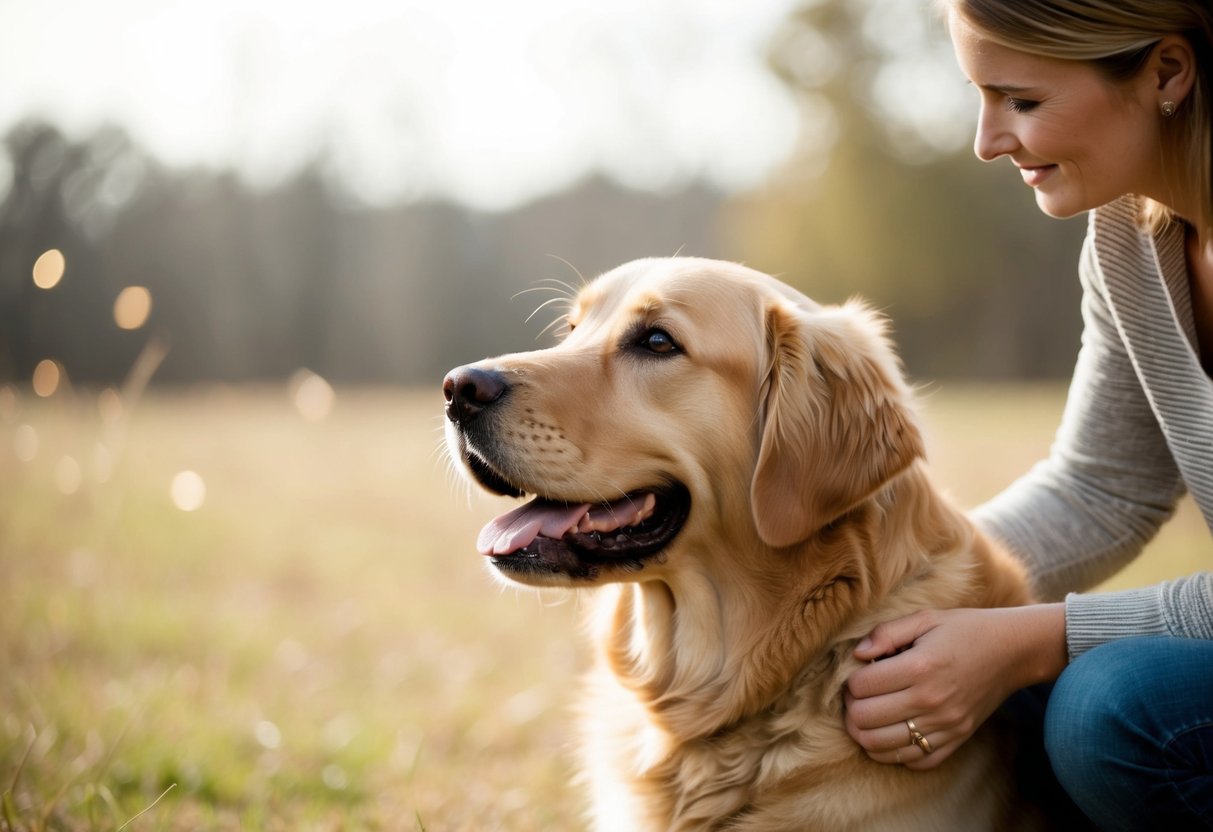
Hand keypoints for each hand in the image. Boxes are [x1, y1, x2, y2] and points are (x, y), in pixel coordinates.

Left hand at [843, 604, 1065, 769]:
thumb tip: (858, 654)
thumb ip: (886, 633)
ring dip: (864, 733)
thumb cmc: (964, 631)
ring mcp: (945, 725)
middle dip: (851, 708)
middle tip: (857, 696)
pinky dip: (893, 752)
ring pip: (882, 747)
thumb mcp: (925, 618)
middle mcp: (931, 701)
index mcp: (920, 667)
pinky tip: (891, 732)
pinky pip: (913, 761)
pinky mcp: (956, 740)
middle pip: (865, 720)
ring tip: (867, 716)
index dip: (850, 681)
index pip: (861, 687)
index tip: (857, 674)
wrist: (1011, 652)